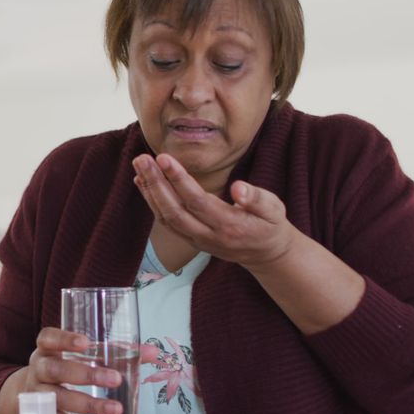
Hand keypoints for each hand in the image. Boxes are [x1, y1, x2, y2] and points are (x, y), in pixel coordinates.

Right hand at [0, 327, 156, 413]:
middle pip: (56, 369)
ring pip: (58, 398)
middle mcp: (39, 368)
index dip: (64, 339)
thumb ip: (116, 351)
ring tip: (115, 409)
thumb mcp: (81, 355)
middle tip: (115, 379)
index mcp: (47, 348)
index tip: (86, 342)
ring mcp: (37, 393)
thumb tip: (152, 352)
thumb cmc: (65, 365)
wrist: (28, 392)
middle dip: (85, 375)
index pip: (48, 338)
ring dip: (88, 404)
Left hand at [131, 153, 298, 270]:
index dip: (178, 180)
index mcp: (229, 225)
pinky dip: (151, 201)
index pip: (197, 201)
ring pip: (166, 218)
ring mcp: (196, 240)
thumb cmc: (268, 225)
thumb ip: (257, 199)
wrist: (264, 254)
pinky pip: (166, 222)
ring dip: (150, 191)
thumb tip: (239, 188)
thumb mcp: (274, 210)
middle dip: (156, 184)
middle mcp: (208, 236)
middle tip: (142, 159)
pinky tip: (143, 182)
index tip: (164, 159)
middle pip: (175, 211)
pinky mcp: (189, 239)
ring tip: (139, 166)